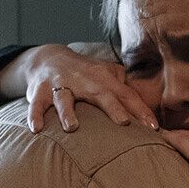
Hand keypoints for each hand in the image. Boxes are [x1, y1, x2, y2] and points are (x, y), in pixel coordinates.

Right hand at [18, 44, 156, 132]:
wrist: (48, 58)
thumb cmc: (85, 73)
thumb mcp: (107, 75)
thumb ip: (126, 88)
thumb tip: (152, 108)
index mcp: (103, 79)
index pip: (126, 95)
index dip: (141, 110)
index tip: (154, 127)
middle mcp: (83, 81)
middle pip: (100, 94)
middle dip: (113, 108)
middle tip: (124, 123)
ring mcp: (60, 85)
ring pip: (64, 99)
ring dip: (67, 113)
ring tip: (72, 128)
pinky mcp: (40, 92)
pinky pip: (36, 105)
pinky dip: (34, 116)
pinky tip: (37, 129)